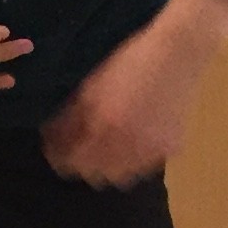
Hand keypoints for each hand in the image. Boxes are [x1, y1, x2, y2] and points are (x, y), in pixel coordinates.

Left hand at [41, 0, 227, 185]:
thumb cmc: (128, 61)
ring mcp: (152, 150)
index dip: (58, 155)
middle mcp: (128, 144)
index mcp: (104, 127)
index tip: (53, 147)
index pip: (71, 162)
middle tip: (78, 145)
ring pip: (120, 175)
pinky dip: (133, 159)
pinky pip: (145, 165)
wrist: (178, 52)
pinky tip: (131, 141)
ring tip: (105, 146)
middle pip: (95, 174)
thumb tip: (50, 138)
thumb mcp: (88, 86)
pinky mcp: (171, 148)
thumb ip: (67, 118)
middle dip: (82, 162)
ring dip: (108, 166)